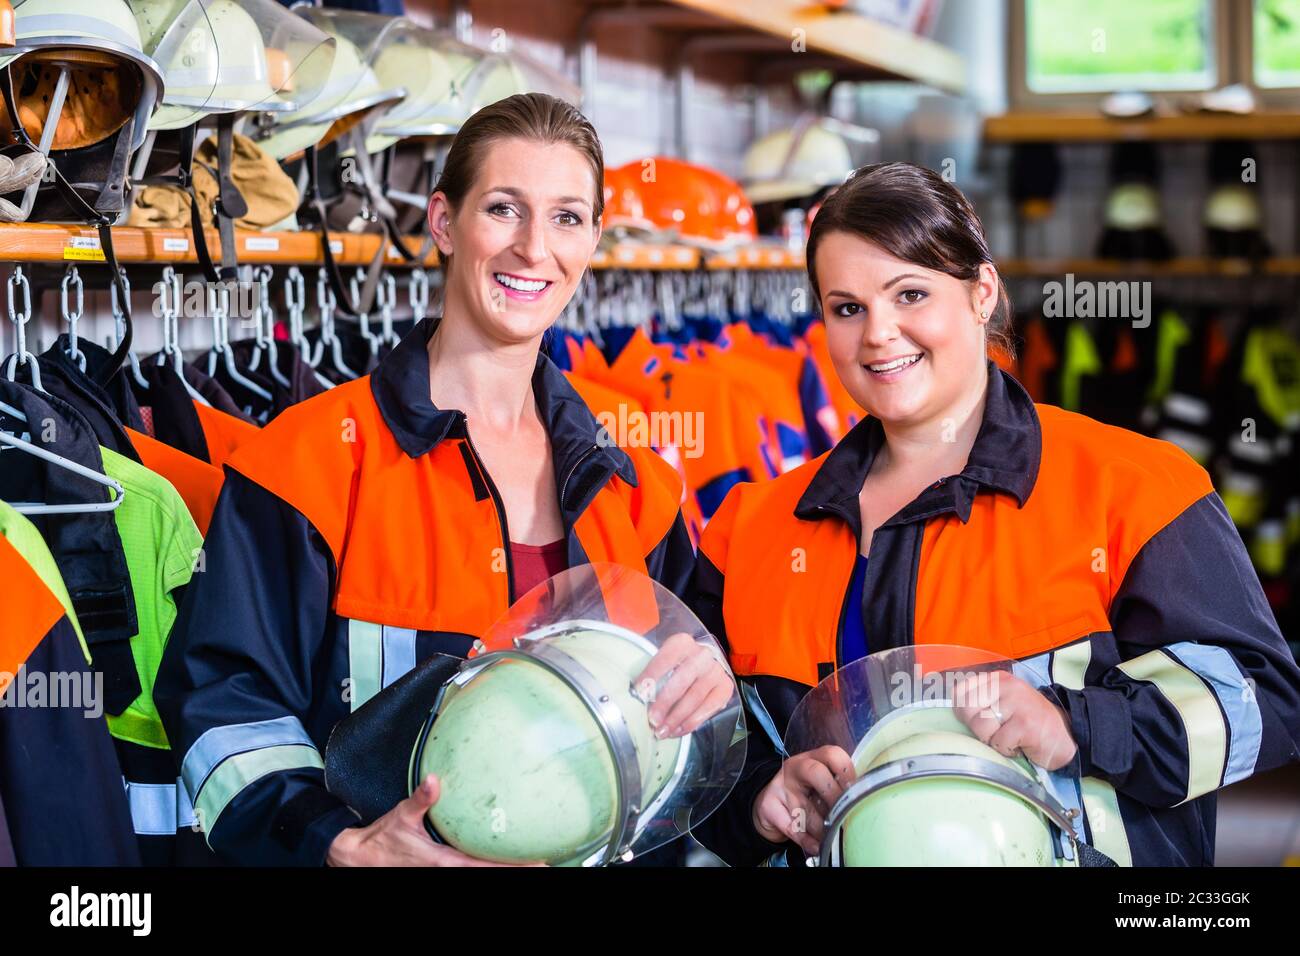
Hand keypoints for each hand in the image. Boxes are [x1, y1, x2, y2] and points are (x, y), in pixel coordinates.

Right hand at [327, 774, 542, 866]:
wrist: (360, 858)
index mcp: (440, 862)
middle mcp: (444, 871)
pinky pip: (466, 870)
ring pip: (477, 874)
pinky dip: (484, 866)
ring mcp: (441, 873)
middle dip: (514, 868)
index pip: (482, 867)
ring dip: (501, 868)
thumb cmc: (382, 839)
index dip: (509, 865)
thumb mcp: (401, 816)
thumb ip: (420, 799)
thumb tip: (433, 780)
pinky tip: (497, 860)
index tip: (533, 862)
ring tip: (529, 863)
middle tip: (543, 863)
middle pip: (486, 873)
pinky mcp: (438, 870)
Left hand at [635, 632, 733, 737]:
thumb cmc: (674, 666)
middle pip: (682, 680)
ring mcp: (716, 671)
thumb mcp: (661, 660)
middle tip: (652, 720)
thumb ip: (648, 670)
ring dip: (677, 718)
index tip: (640, 693)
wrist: (702, 665)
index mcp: (682, 643)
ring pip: (695, 697)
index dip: (652, 675)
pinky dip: (692, 722)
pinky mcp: (725, 688)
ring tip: (662, 731)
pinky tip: (678, 731)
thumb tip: (633, 692)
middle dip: (665, 702)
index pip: (666, 658)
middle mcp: (703, 655)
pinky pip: (709, 708)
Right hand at [752, 746, 855, 855]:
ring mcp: (781, 786)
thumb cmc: (804, 791)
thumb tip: (864, 800)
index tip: (856, 792)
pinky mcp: (769, 806)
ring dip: (823, 828)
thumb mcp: (819, 781)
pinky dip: (809, 841)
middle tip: (844, 814)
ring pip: (806, 809)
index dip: (848, 773)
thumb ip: (838, 784)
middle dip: (834, 796)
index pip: (833, 754)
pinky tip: (817, 846)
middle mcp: (796, 768)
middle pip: (816, 773)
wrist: (770, 802)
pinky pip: (793, 828)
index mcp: (813, 758)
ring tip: (833, 837)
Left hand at [952, 672, 1077, 770]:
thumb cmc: (1029, 722)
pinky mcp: (1026, 724)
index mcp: (997, 679)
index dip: (962, 712)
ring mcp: (1017, 703)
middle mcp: (1006, 686)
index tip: (977, 721)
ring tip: (1009, 738)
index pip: (960, 691)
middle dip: (977, 729)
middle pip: (967, 709)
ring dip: (993, 741)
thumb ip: (980, 702)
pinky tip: (1021, 745)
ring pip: (981, 727)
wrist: (1067, 735)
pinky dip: (1007, 750)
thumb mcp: (1004, 703)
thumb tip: (952, 710)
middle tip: (996, 733)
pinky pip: (999, 742)